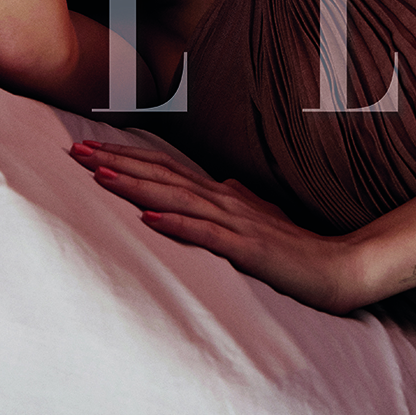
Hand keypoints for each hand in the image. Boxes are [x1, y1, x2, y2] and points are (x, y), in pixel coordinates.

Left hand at [69, 141, 362, 313]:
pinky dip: (177, 225)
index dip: (126, 158)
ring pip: (177, 199)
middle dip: (117, 163)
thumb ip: (237, 200)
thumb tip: (219, 183)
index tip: (88, 147)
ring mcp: (235, 223)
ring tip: (100, 176)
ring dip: (137, 187)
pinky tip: (150, 220)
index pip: (164, 170)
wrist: (339, 267)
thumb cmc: (295, 246)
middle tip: (76, 150)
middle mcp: (222, 201)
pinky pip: (207, 237)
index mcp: (220, 195)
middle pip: (162, 176)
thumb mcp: (258, 219)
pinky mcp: (249, 250)